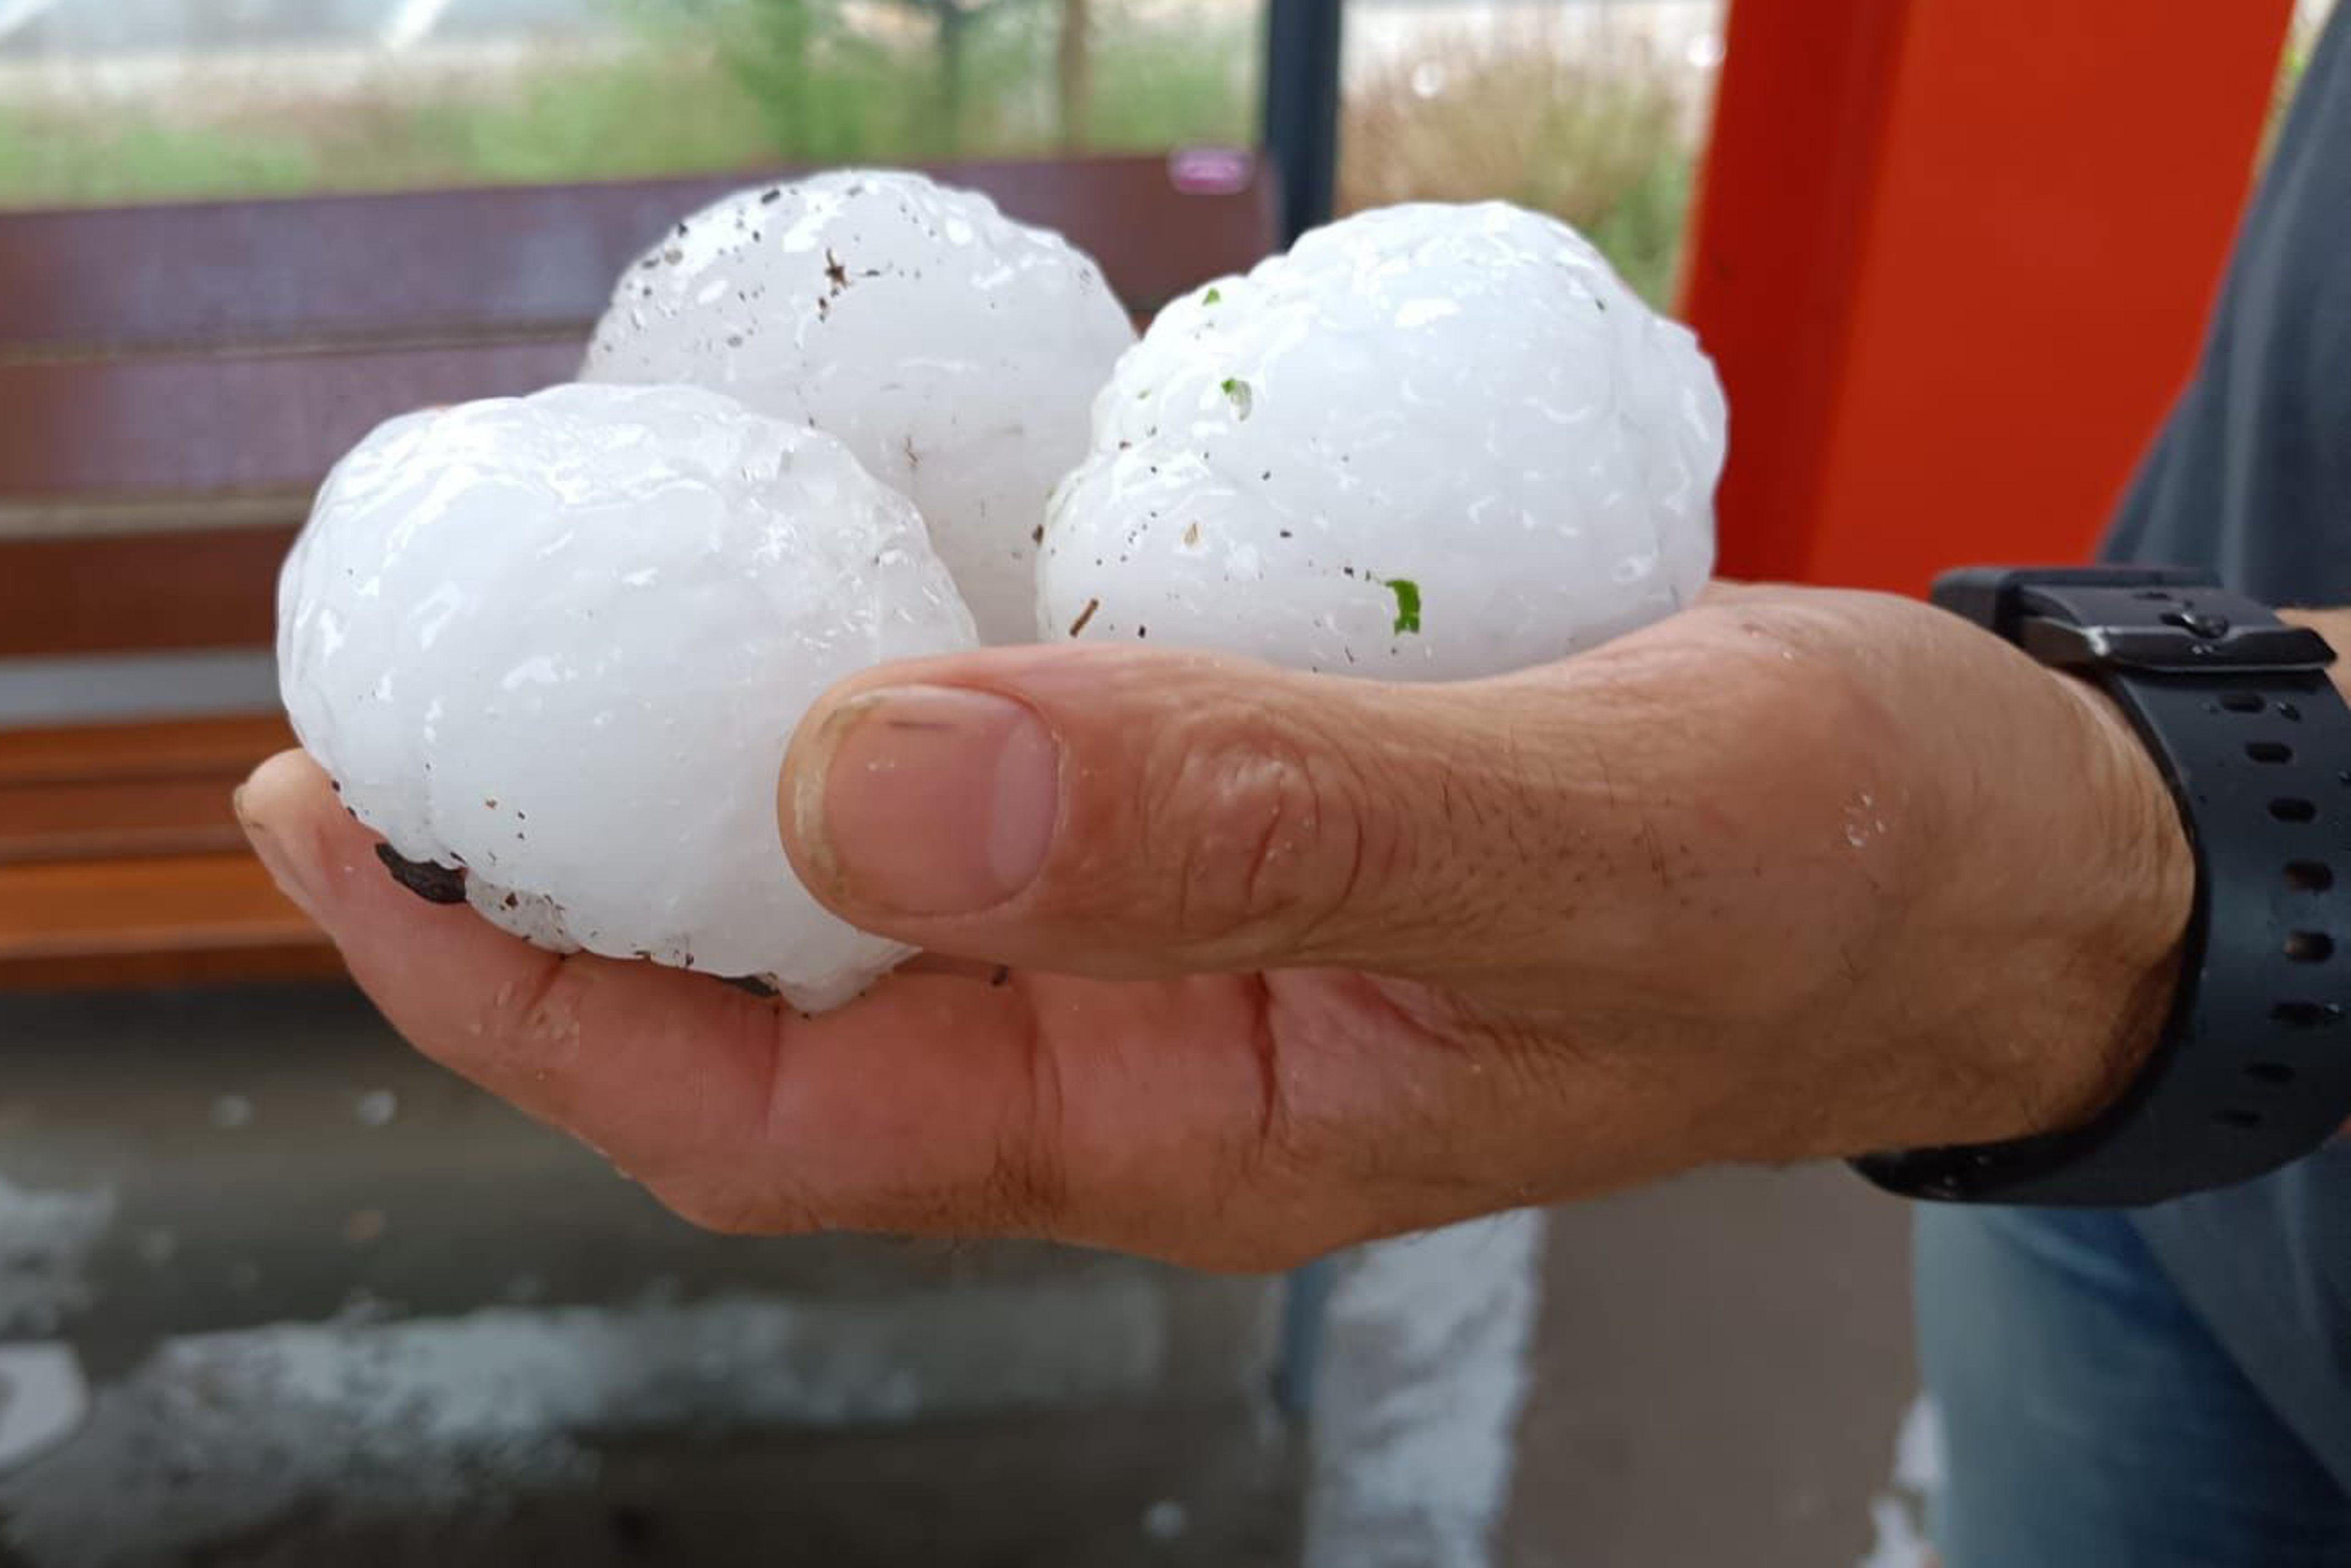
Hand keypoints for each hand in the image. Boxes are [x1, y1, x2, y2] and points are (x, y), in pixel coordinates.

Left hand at [237, 583, 2191, 1270]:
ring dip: (708, 737)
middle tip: (409, 680)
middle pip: (771, 984)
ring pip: (879, 854)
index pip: (766, 1111)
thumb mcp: (1573, 847)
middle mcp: (1146, 1039)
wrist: (1974, 855)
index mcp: (1185, 1126)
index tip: (348, 830)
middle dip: (560, 861)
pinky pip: (1015, 738)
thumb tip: (869, 777)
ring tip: (582, 583)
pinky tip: (859, 524)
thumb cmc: (1823, 884)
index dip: (523, 992)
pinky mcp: (1243, 801)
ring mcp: (1187, 920)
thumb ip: (1251, 828)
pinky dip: (901, 639)